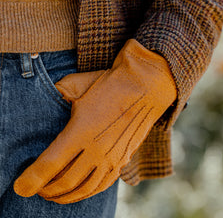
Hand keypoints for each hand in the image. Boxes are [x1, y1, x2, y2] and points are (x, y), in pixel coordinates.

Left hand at [14, 39, 176, 203]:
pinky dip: (87, 192)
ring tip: (55, 194)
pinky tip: (79, 190)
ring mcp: (113, 157)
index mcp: (81, 131)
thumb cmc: (108, 85)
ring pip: (85, 188)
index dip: (32, 180)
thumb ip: (57, 99)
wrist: (142, 87)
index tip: (21, 187)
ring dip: (66, 196)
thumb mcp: (77, 87)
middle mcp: (97, 149)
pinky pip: (103, 184)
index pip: (50, 164)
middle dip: (47, 190)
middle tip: (37, 189)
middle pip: (66, 182)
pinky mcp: (123, 158)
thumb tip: (42, 105)